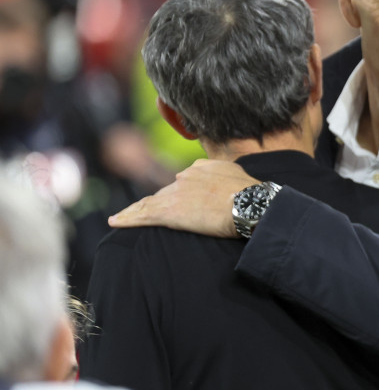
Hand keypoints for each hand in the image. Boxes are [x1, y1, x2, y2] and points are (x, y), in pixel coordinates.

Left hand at [109, 159, 258, 237]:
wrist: (251, 204)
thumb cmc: (251, 194)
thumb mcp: (237, 176)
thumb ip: (222, 176)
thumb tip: (220, 183)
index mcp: (201, 168)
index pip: (183, 182)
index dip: (176, 193)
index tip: (172, 201)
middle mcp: (186, 177)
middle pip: (164, 192)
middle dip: (154, 202)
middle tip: (139, 214)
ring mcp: (176, 193)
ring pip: (149, 202)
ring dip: (134, 210)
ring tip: (121, 218)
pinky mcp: (170, 212)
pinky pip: (143, 215)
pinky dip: (128, 218)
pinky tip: (115, 221)